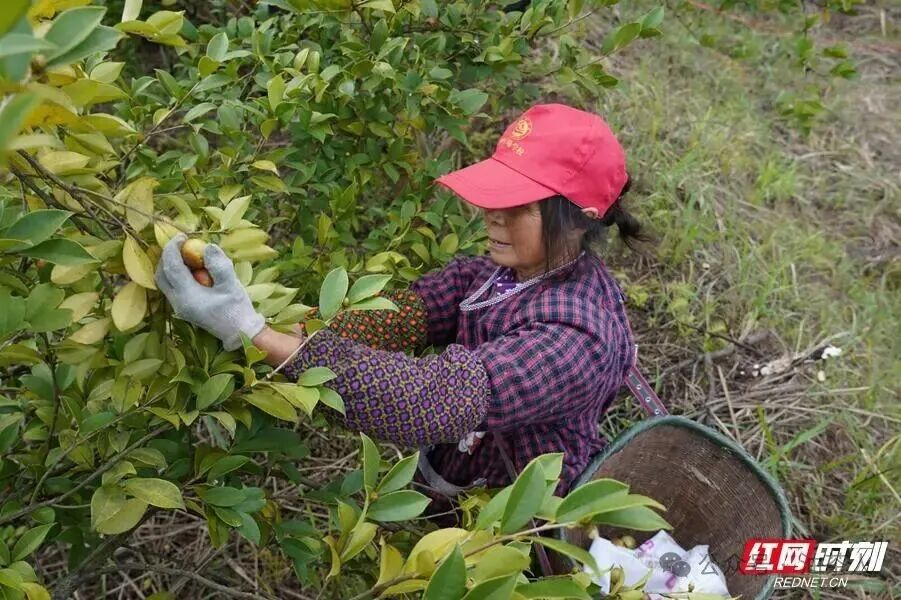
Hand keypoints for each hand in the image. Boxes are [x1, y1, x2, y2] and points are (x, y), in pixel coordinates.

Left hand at [155, 233, 264, 350]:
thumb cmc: (237, 309)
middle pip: (161, 275)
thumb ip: (218, 264)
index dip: (173, 249)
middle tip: (181, 244)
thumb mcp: (231, 284)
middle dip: (167, 256)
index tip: (182, 236)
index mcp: (188, 296)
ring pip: (165, 282)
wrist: (240, 333)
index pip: (172, 267)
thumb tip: (208, 247)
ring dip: (171, 266)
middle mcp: (178, 302)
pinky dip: (177, 275)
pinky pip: (173, 288)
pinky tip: (192, 269)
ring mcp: (180, 307)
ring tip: (186, 255)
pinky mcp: (184, 309)